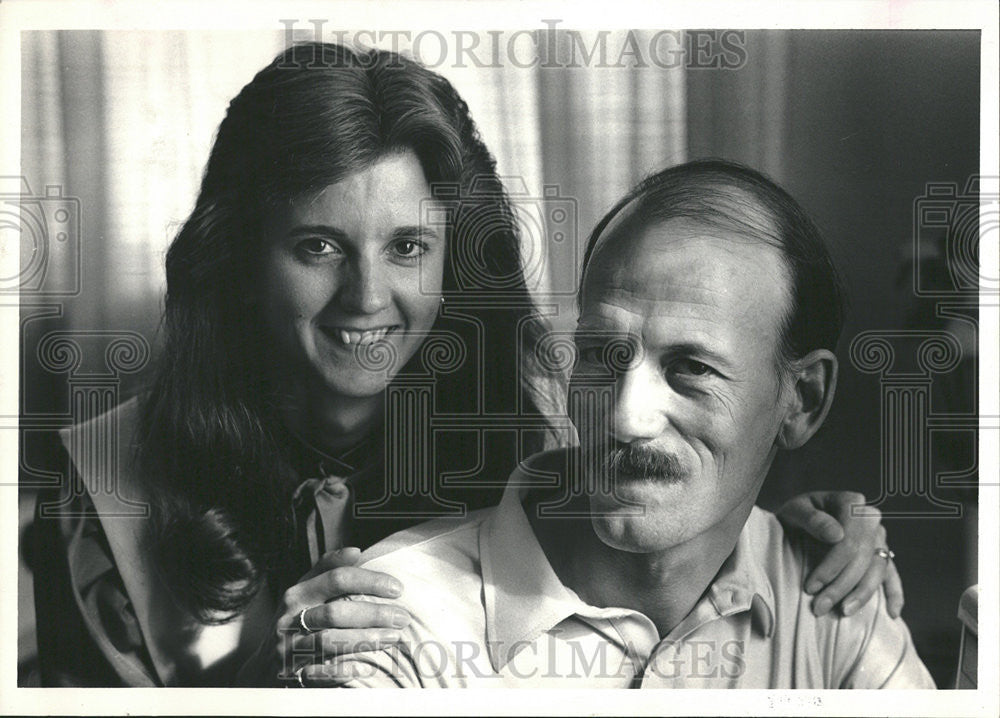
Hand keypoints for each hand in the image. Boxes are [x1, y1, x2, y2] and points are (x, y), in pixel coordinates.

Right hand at [234, 547, 409, 685]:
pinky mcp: (292, 674)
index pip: (336, 579)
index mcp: (297, 594)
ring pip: (331, 642)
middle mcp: (291, 619)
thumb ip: (327, 568)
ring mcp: (290, 648)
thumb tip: (356, 551)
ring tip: (393, 638)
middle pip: (336, 612)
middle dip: (373, 614)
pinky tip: (365, 666)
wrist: (263, 665)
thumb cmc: (292, 620)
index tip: (396, 588)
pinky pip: (320, 673)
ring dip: (366, 640)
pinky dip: (344, 670)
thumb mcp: (304, 590)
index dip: (369, 581)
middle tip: (402, 617)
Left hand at [776, 491, 902, 618]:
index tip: (810, 587)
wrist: (798, 520)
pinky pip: (892, 574)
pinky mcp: (880, 553)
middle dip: (841, 587)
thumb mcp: (795, 510)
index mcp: (850, 503)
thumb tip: (836, 535)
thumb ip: (812, 518)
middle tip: (819, 607)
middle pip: (861, 558)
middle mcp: (870, 519)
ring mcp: (878, 537)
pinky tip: (892, 613)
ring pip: (876, 570)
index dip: (831, 567)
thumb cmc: (796, 514)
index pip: (848, 541)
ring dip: (861, 594)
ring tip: (843, 612)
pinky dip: (894, 593)